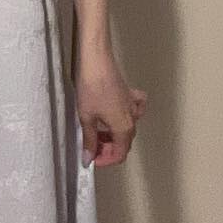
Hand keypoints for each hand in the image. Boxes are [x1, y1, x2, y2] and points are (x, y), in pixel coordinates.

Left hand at [76, 46, 147, 166]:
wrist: (96, 61)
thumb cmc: (91, 89)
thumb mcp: (86, 117)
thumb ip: (89, 140)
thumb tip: (87, 159)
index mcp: (123, 128)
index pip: (119, 154)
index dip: (105, 160)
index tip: (91, 158)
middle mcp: (133, 119)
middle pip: (124, 142)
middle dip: (108, 148)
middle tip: (90, 145)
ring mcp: (133, 105)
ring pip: (127, 128)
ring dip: (113, 134)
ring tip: (96, 131)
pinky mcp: (130, 94)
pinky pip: (135, 108)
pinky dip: (128, 114)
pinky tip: (117, 112)